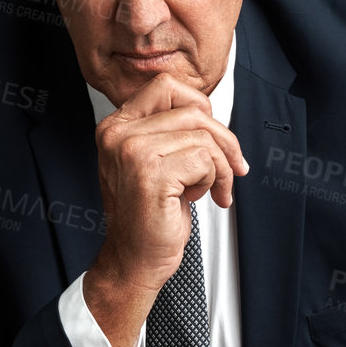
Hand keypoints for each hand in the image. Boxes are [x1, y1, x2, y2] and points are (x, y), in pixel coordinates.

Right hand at [84, 73, 248, 346]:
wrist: (134, 260)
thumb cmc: (148, 215)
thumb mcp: (155, 162)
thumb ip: (171, 131)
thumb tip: (211, 113)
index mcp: (116, 126)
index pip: (167, 86)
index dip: (200, 108)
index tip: (212, 138)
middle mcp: (118, 134)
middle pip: (193, 109)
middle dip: (223, 140)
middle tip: (229, 168)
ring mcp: (131, 151)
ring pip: (203, 136)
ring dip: (218, 167)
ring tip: (209, 189)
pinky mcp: (150, 173)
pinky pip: (204, 159)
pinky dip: (212, 181)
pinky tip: (198, 199)